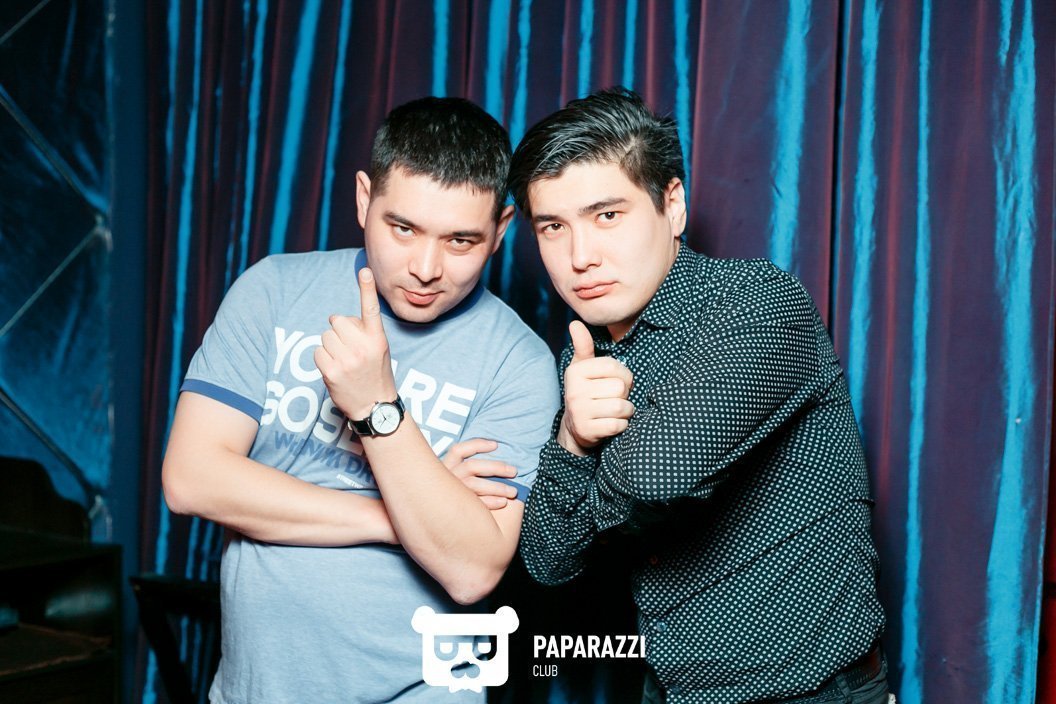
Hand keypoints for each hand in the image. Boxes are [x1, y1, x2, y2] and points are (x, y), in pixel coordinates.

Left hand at [314, 268, 397, 420]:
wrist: (374, 407)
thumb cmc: (375, 374)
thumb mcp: (378, 350)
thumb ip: (362, 332)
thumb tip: (336, 320)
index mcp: (377, 339)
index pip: (370, 309)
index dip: (366, 288)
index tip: (364, 270)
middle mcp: (363, 347)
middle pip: (336, 321)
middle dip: (338, 331)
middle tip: (348, 348)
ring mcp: (347, 359)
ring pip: (325, 336)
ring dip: (330, 346)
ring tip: (343, 361)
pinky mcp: (331, 371)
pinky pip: (317, 351)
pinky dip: (322, 359)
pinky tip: (334, 369)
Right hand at [442, 438, 518, 509]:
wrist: (446, 522)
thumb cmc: (458, 495)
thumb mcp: (456, 477)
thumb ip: (469, 468)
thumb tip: (496, 454)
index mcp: (445, 468)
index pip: (458, 450)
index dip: (476, 445)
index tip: (496, 445)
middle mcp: (446, 479)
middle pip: (471, 466)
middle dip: (495, 467)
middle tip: (514, 471)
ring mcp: (450, 495)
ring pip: (474, 484)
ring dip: (497, 487)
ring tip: (513, 491)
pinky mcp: (456, 510)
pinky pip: (475, 504)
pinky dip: (491, 502)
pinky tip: (503, 502)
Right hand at [557, 320, 633, 455]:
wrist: (574, 428)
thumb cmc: (584, 391)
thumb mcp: (581, 367)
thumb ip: (583, 346)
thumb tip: (575, 323)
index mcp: (576, 372)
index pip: (613, 366)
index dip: (623, 375)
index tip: (616, 381)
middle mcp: (575, 391)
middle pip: (620, 387)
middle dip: (624, 394)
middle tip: (614, 398)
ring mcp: (580, 412)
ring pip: (621, 406)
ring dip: (626, 411)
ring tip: (616, 410)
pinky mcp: (587, 431)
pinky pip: (618, 425)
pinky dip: (622, 425)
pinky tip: (612, 423)